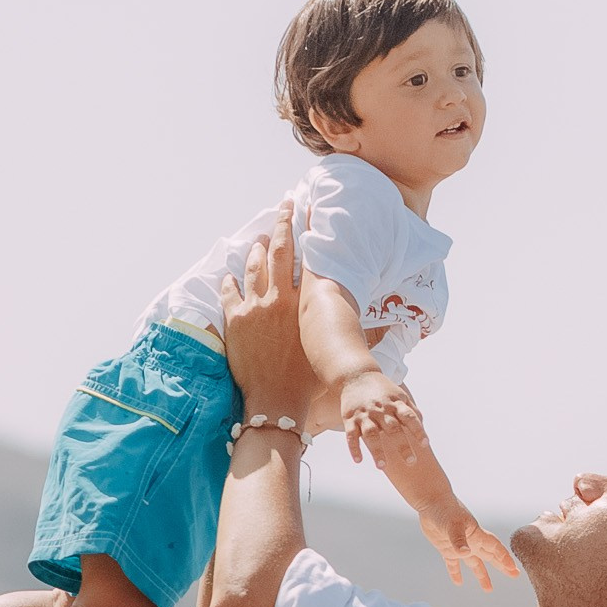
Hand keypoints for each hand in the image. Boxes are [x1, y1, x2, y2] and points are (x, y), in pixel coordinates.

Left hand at [219, 204, 319, 428]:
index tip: (306, 211)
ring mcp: (254, 308)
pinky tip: (229, 274)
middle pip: (277, 250)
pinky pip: (228, 291)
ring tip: (257, 239)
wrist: (276, 402)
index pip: (305, 256)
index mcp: (303, 303)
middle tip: (284, 205)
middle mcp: (279, 299)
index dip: (305, 231)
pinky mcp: (234, 321)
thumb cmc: (307, 381)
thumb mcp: (327, 346)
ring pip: (252, 267)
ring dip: (254, 250)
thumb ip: (341, 327)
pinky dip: (229, 280)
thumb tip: (378, 324)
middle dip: (281, 223)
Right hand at [340, 367, 424, 465]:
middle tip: (411, 462)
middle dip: (402, 445)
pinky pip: (351, 435)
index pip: (409, 418)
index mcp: (395, 404)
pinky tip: (359, 461)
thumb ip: (411, 409)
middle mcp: (380, 410)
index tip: (425, 444)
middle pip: (393, 429)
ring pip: (371, 434)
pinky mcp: (350, 418)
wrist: (356, 375)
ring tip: (382, 466)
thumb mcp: (399, 395)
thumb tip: (422, 424)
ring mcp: (364, 415)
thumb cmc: (382, 389)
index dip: (418, 430)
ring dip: (376, 450)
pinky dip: (354, 448)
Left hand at [419, 497, 521, 592]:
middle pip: (490, 556)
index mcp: (477, 534)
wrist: (431, 501)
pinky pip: (453, 563)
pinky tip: (458, 582)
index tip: (513, 569)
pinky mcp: (446, 548)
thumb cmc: (444, 509)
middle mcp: (472, 541)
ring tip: (488, 589)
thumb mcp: (452, 524)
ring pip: (474, 563)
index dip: (504, 558)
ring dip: (482, 575)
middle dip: (502, 566)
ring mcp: (460, 545)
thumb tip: (465, 553)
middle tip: (514, 575)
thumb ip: (458, 539)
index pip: (495, 548)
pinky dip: (456, 572)